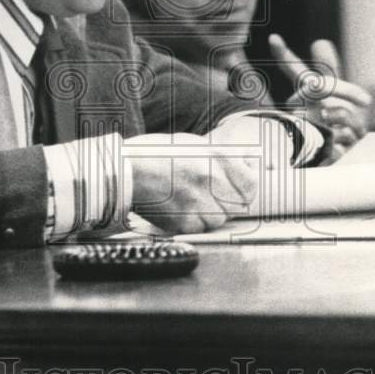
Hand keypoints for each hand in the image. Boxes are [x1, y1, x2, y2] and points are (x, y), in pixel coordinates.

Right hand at [127, 132, 258, 233]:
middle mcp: (210, 182)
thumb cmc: (154, 155)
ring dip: (210, 213)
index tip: (240, 184)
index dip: (247, 185)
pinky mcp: (183, 222)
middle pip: (237, 204)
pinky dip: (193, 223)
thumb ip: (222, 157)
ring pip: (219, 219)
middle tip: (209, 194)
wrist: (123, 172)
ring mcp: (197, 203)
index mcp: (214, 160)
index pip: (251, 183)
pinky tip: (179, 209)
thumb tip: (250, 162)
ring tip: (189, 200)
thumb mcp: (193, 145)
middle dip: (228, 201)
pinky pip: (199, 228)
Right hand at [268, 34, 371, 163]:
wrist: (332, 161)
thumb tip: (320, 41)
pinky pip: (343, 137)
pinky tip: (340, 150)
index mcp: (303, 93)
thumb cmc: (331, 126)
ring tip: (346, 136)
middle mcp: (297, 108)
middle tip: (368, 100)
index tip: (274, 38)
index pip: (293, 69)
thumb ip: (328, 70)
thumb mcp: (333, 98)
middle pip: (322, 86)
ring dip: (354, 125)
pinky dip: (350, 143)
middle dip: (348, 91)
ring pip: (339, 112)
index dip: (283, 53)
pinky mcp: (313, 149)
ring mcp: (303, 128)